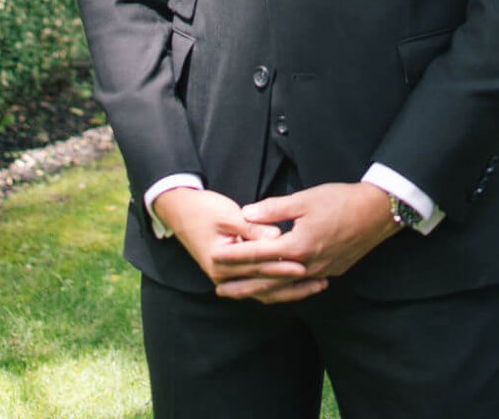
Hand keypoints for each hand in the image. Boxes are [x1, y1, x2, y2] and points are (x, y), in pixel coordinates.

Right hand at [152, 187, 311, 298]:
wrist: (179, 211)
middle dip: (292, 282)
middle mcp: (223, 276)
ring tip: (317, 285)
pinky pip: (258, 286)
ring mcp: (227, 277)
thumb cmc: (202, 209)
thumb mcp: (227, 215)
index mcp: (221, 261)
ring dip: (290, 289)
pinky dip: (278, 286)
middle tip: (319, 280)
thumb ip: (252, 227)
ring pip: (263, 290)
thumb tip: (276, 237)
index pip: (258, 265)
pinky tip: (298, 285)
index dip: (281, 265)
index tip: (303, 265)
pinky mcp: (232, 274)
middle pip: (264, 283)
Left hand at [212, 182, 397, 303]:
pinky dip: (284, 290)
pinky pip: (300, 287)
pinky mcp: (330, 272)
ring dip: (260, 292)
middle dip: (241, 285)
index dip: (234, 256)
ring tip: (241, 294)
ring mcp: (320, 272)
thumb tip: (247, 214)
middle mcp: (306, 265)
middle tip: (218, 289)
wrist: (376, 213)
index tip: (215, 258)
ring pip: (283, 289)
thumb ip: (274, 209)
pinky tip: (276, 290)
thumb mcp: (305, 199)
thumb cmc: (340, 201)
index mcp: (297, 246)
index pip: (258, 255)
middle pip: (267, 280)